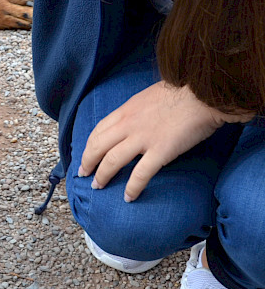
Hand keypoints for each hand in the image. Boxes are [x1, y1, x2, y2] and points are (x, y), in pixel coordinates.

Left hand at [78, 81, 250, 200]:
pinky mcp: (161, 150)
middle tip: (83, 175)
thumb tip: (134, 120)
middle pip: (98, 147)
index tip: (85, 156)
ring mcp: (143, 138)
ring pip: (112, 161)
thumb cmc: (183, 91)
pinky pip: (141, 174)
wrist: (205, 92)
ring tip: (97, 186)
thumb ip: (137, 111)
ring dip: (102, 176)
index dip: (88, 146)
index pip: (98, 131)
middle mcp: (128, 124)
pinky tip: (128, 197)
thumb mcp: (149, 97)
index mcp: (125, 111)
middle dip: (87, 163)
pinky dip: (132, 187)